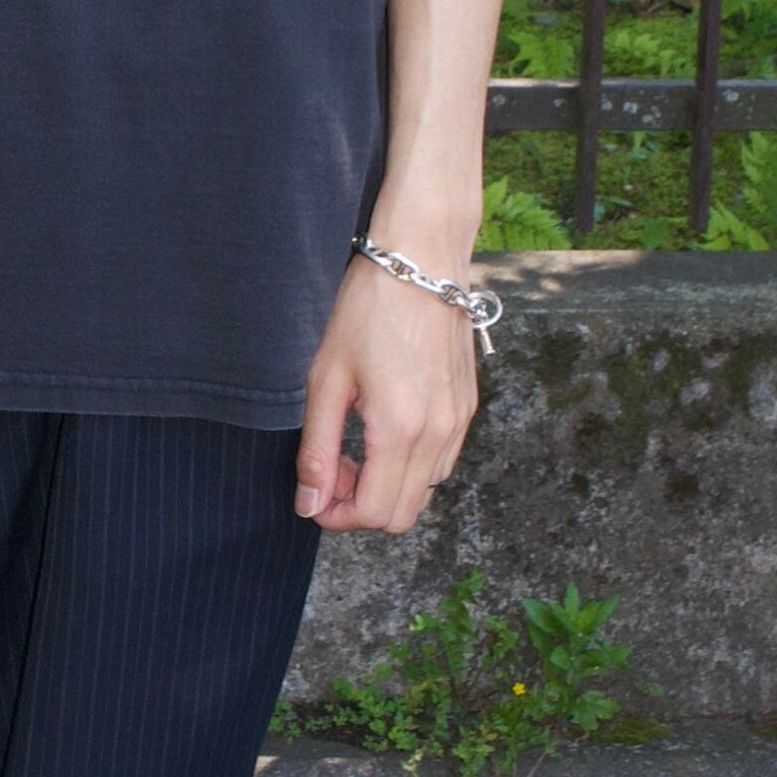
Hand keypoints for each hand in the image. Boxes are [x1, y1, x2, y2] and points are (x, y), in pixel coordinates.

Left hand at [295, 247, 479, 531]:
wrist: (421, 259)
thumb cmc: (366, 309)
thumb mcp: (325, 378)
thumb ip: (317, 449)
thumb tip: (309, 504)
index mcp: (400, 428)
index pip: (372, 513)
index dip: (335, 516)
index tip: (312, 493)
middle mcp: (439, 433)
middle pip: (401, 515)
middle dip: (358, 506)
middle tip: (330, 469)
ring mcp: (459, 422)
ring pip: (423, 493)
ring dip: (385, 487)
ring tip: (354, 447)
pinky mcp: (467, 408)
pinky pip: (440, 464)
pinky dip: (409, 467)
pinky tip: (382, 431)